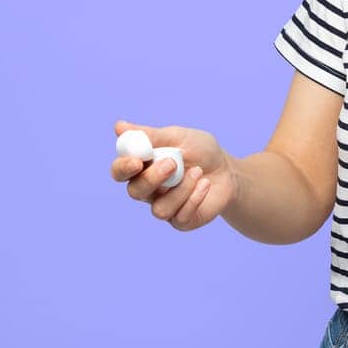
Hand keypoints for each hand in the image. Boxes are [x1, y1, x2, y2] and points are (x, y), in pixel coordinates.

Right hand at [110, 119, 235, 230]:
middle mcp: (149, 190)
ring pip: (159, 209)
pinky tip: (205, 185)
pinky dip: (194, 198)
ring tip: (198, 171)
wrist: (228, 170)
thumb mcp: (178, 137)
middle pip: (135, 192)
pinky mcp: (182, 221)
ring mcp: (165, 206)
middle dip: (152, 179)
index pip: (120, 172)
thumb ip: (150, 135)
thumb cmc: (200, 151)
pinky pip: (180, 217)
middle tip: (172, 163)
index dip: (123, 168)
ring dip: (180, 189)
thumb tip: (119, 126)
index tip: (136, 161)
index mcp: (143, 167)